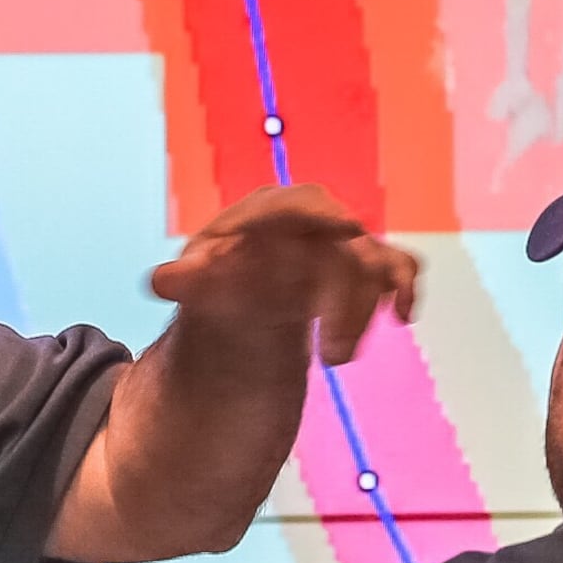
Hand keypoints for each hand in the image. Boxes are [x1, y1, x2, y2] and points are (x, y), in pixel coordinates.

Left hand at [148, 183, 421, 365]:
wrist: (240, 293)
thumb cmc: (216, 279)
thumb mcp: (194, 282)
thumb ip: (185, 281)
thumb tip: (159, 280)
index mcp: (266, 214)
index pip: (297, 204)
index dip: (323, 214)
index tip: (350, 228)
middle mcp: (308, 222)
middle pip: (342, 239)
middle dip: (346, 294)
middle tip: (332, 356)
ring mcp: (336, 242)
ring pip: (370, 259)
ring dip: (362, 309)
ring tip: (334, 358)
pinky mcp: (360, 267)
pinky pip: (392, 265)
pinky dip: (402, 285)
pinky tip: (403, 315)